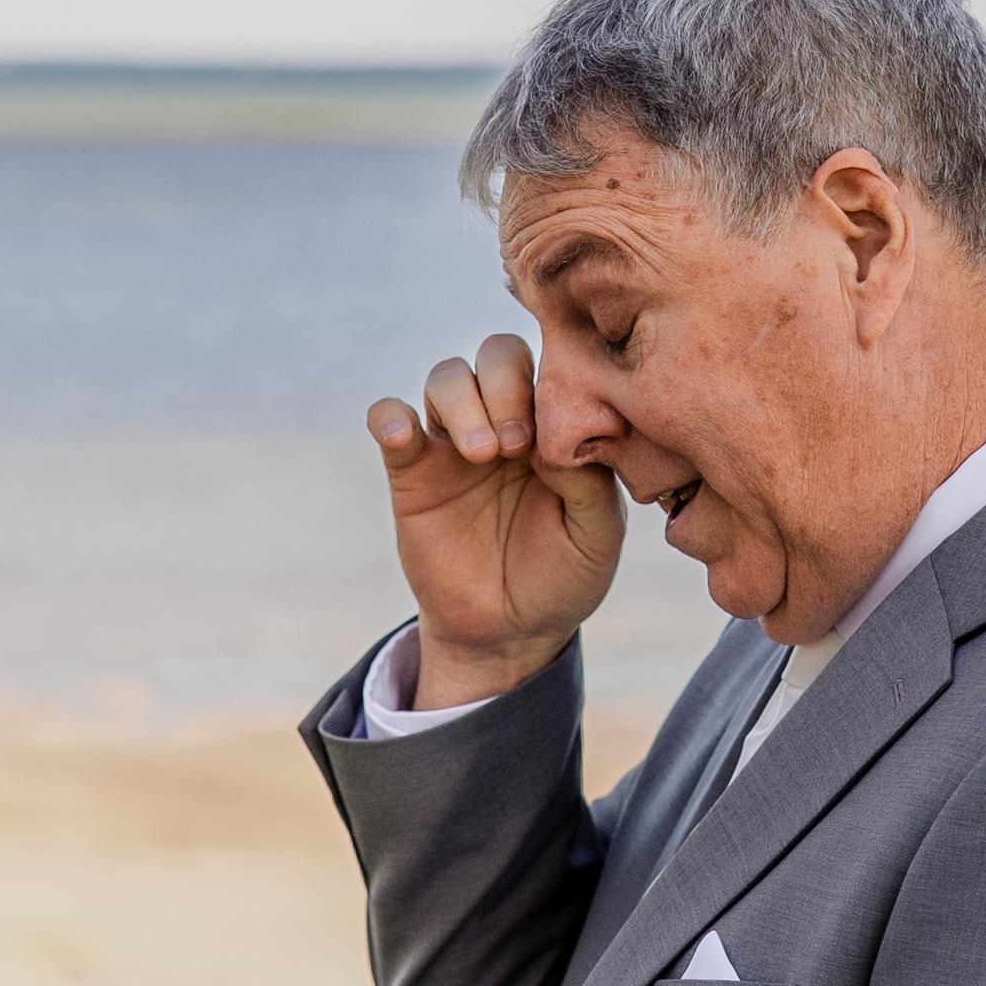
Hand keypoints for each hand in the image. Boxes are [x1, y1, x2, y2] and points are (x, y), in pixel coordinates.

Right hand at [367, 334, 624, 707]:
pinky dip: (389, 416)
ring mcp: (455, 442)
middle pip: (496, 355)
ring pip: (446, 378)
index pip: (552, 363)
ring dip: (462, 404)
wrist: (508, 630)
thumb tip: (553, 435)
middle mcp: (506, 420)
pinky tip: (401, 435)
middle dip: (505, 388)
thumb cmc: (563, 575)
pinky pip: (389, 419)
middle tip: (514, 446)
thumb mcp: (597, 535)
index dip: (550, 386)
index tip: (553, 442)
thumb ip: (589, 480)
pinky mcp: (411, 470)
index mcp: (556, 424)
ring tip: (480, 456)